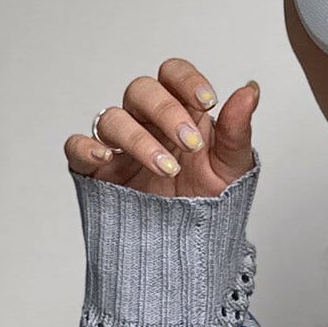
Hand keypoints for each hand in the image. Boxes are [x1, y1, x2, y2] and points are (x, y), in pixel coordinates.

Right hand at [64, 57, 258, 195]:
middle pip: (141, 90)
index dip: (186, 80)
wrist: (192, 251)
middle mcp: (147, 124)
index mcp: (180, 114)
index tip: (207, 101)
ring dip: (138, 139)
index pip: (173, 75)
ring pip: (112, 118)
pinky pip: (77, 148)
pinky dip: (85, 148)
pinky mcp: (97, 173)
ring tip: (166, 169)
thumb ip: (237, 131)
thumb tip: (250, 91)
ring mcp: (120, 147)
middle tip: (190, 145)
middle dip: (166, 112)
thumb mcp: (231, 170)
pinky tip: (105, 158)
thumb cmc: (208, 205)